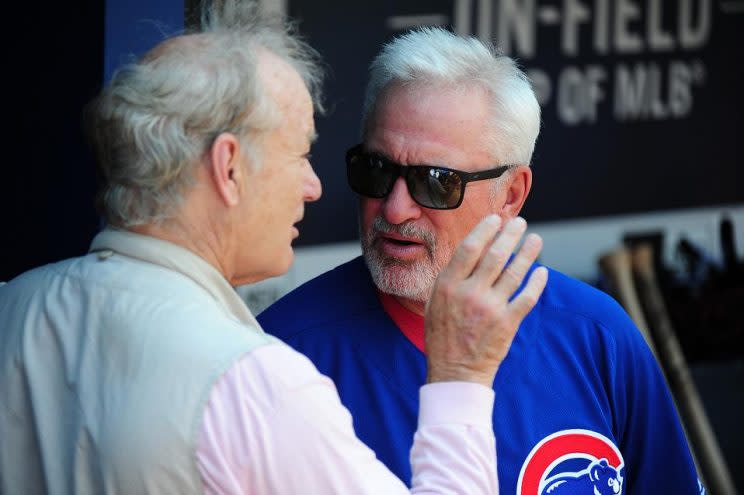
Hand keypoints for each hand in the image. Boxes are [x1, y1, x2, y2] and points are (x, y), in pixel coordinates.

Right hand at [425, 215, 547, 386]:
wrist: (455, 372)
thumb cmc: (442, 335)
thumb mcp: (434, 302)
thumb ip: (451, 277)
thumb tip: (469, 251)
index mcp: (448, 285)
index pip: (470, 248)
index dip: (485, 230)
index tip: (495, 218)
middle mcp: (470, 293)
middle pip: (496, 255)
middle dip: (510, 235)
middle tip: (521, 223)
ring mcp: (490, 309)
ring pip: (515, 272)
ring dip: (528, 253)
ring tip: (535, 239)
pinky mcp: (507, 324)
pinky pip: (527, 298)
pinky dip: (536, 283)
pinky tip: (541, 271)